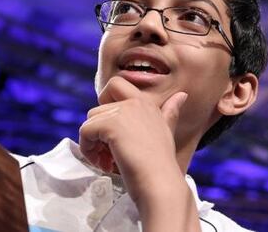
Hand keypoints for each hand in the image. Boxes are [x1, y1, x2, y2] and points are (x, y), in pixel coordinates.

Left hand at [79, 77, 187, 200]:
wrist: (161, 184)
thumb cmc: (162, 164)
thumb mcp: (166, 132)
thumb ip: (170, 112)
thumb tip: (182, 95)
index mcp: (146, 102)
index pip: (115, 84)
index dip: (105, 103)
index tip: (114, 130)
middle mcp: (135, 102)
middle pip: (97, 109)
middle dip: (98, 131)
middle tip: (109, 152)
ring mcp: (123, 111)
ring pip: (89, 121)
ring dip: (93, 144)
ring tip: (108, 161)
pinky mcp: (110, 124)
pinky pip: (85, 131)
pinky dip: (88, 149)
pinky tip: (104, 163)